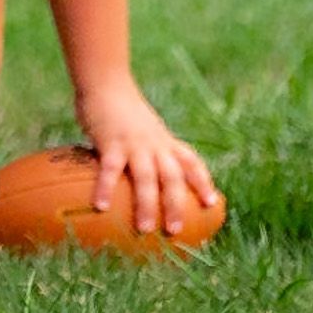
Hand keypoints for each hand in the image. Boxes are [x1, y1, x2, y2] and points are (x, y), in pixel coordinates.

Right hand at [76, 78, 219, 235]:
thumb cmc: (122, 110)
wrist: (106, 82)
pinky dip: (106, 187)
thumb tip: (145, 181)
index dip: (202, 182)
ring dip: (147, 204)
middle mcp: (154, 144)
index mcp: (164, 141)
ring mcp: (134, 143)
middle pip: (172, 176)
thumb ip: (148, 150)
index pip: (191, 162)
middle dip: (176, 204)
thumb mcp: (145, 129)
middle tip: (175, 231)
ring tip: (146, 228)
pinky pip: (110, 168)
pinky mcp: (111, 141)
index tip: (212, 203)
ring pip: (146, 177)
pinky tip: (100, 206)